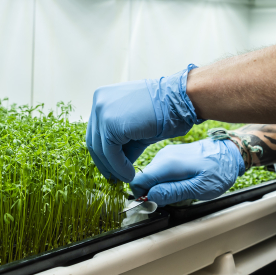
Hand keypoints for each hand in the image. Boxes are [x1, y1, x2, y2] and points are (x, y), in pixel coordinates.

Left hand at [86, 64, 200, 181]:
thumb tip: (114, 166)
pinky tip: (130, 174)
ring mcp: (102, 110)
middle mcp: (98, 100)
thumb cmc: (164, 110)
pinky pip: (110, 153)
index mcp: (103, 96)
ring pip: (100, 149)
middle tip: (115, 178)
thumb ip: (121, 141)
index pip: (96, 131)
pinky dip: (119, 167)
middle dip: (105, 162)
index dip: (103, 153)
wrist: (180, 100)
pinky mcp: (110, 123)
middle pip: (94, 140)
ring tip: (126, 177)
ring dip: (113, 168)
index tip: (111, 169)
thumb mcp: (136, 126)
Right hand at [130, 138, 244, 205]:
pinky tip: (183, 182)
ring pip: (153, 176)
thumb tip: (150, 197)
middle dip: (153, 193)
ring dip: (161, 187)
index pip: (138, 181)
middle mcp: (164, 156)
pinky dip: (167, 180)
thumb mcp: (199, 188)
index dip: (142, 197)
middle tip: (174, 199)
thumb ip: (173, 192)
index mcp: (167, 164)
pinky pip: (161, 171)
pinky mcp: (172, 155)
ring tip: (182, 190)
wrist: (231, 153)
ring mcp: (168, 154)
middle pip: (145, 179)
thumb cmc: (219, 171)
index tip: (156, 204)